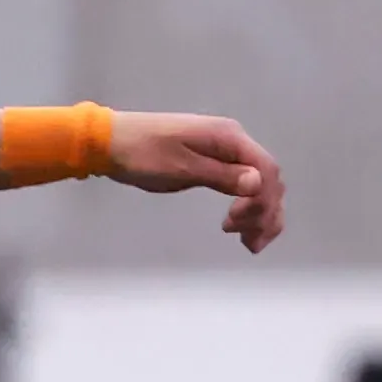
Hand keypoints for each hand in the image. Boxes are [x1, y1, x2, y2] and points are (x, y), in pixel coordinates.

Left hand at [108, 111, 285, 252]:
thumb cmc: (142, 153)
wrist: (112, 141)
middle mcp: (233, 141)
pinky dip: (247, 206)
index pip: (266, 170)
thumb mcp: (180, 168)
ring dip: (261, 214)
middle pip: (268, 179)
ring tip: (249, 243)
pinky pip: (242, 184)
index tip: (235, 224)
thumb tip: (257, 184)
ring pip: (259, 184)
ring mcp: (225, 151)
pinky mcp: (214, 161)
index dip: (261, 201)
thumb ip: (220, 175)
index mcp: (229, 138)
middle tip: (245, 241)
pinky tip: (240, 227)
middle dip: (264, 213)